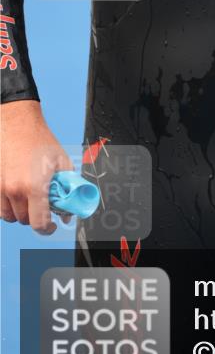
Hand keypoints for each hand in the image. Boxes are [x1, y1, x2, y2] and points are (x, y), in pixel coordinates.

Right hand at [0, 100, 74, 234]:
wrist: (17, 124)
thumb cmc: (40, 141)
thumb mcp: (62, 162)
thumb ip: (68, 188)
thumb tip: (67, 210)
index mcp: (35, 186)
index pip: (39, 223)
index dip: (47, 229)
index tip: (52, 225)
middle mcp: (15, 190)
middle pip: (25, 220)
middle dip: (37, 216)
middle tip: (44, 205)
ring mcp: (1, 188)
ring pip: (10, 216)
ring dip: (22, 213)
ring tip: (30, 199)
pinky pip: (0, 207)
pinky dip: (9, 206)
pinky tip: (18, 195)